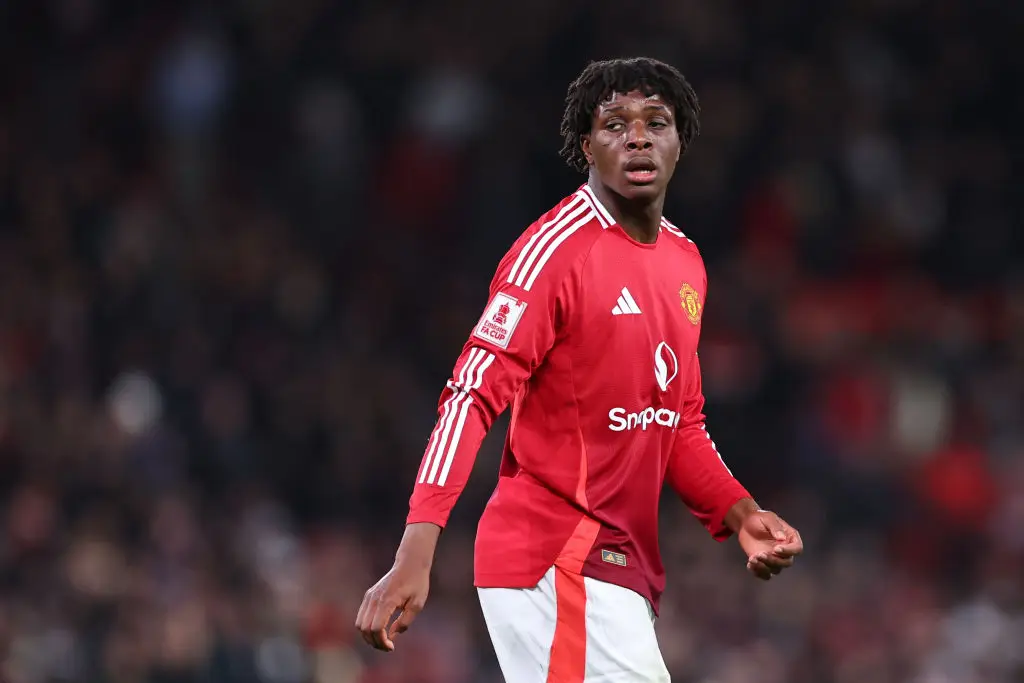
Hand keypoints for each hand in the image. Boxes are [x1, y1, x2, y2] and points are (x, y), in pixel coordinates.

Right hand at [355, 523, 438, 651]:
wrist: (410, 564)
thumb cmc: (417, 583)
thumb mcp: (417, 604)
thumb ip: (404, 622)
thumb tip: (392, 637)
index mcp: (388, 600)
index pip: (376, 628)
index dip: (382, 642)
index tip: (392, 647)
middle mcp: (375, 598)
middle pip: (365, 629)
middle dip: (375, 642)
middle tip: (388, 646)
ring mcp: (369, 596)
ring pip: (360, 624)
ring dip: (369, 636)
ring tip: (383, 640)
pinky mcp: (368, 596)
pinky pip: (361, 617)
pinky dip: (367, 627)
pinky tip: (380, 630)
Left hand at [737, 509, 802, 580]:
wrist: (746, 524)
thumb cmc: (759, 518)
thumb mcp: (767, 518)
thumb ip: (775, 527)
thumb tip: (782, 538)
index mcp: (790, 538)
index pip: (797, 549)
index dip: (789, 551)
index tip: (776, 549)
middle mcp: (785, 551)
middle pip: (786, 562)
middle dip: (774, 560)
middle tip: (760, 554)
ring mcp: (775, 558)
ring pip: (775, 570)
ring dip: (764, 567)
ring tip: (752, 558)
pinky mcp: (764, 564)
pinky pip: (764, 574)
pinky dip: (757, 572)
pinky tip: (749, 564)